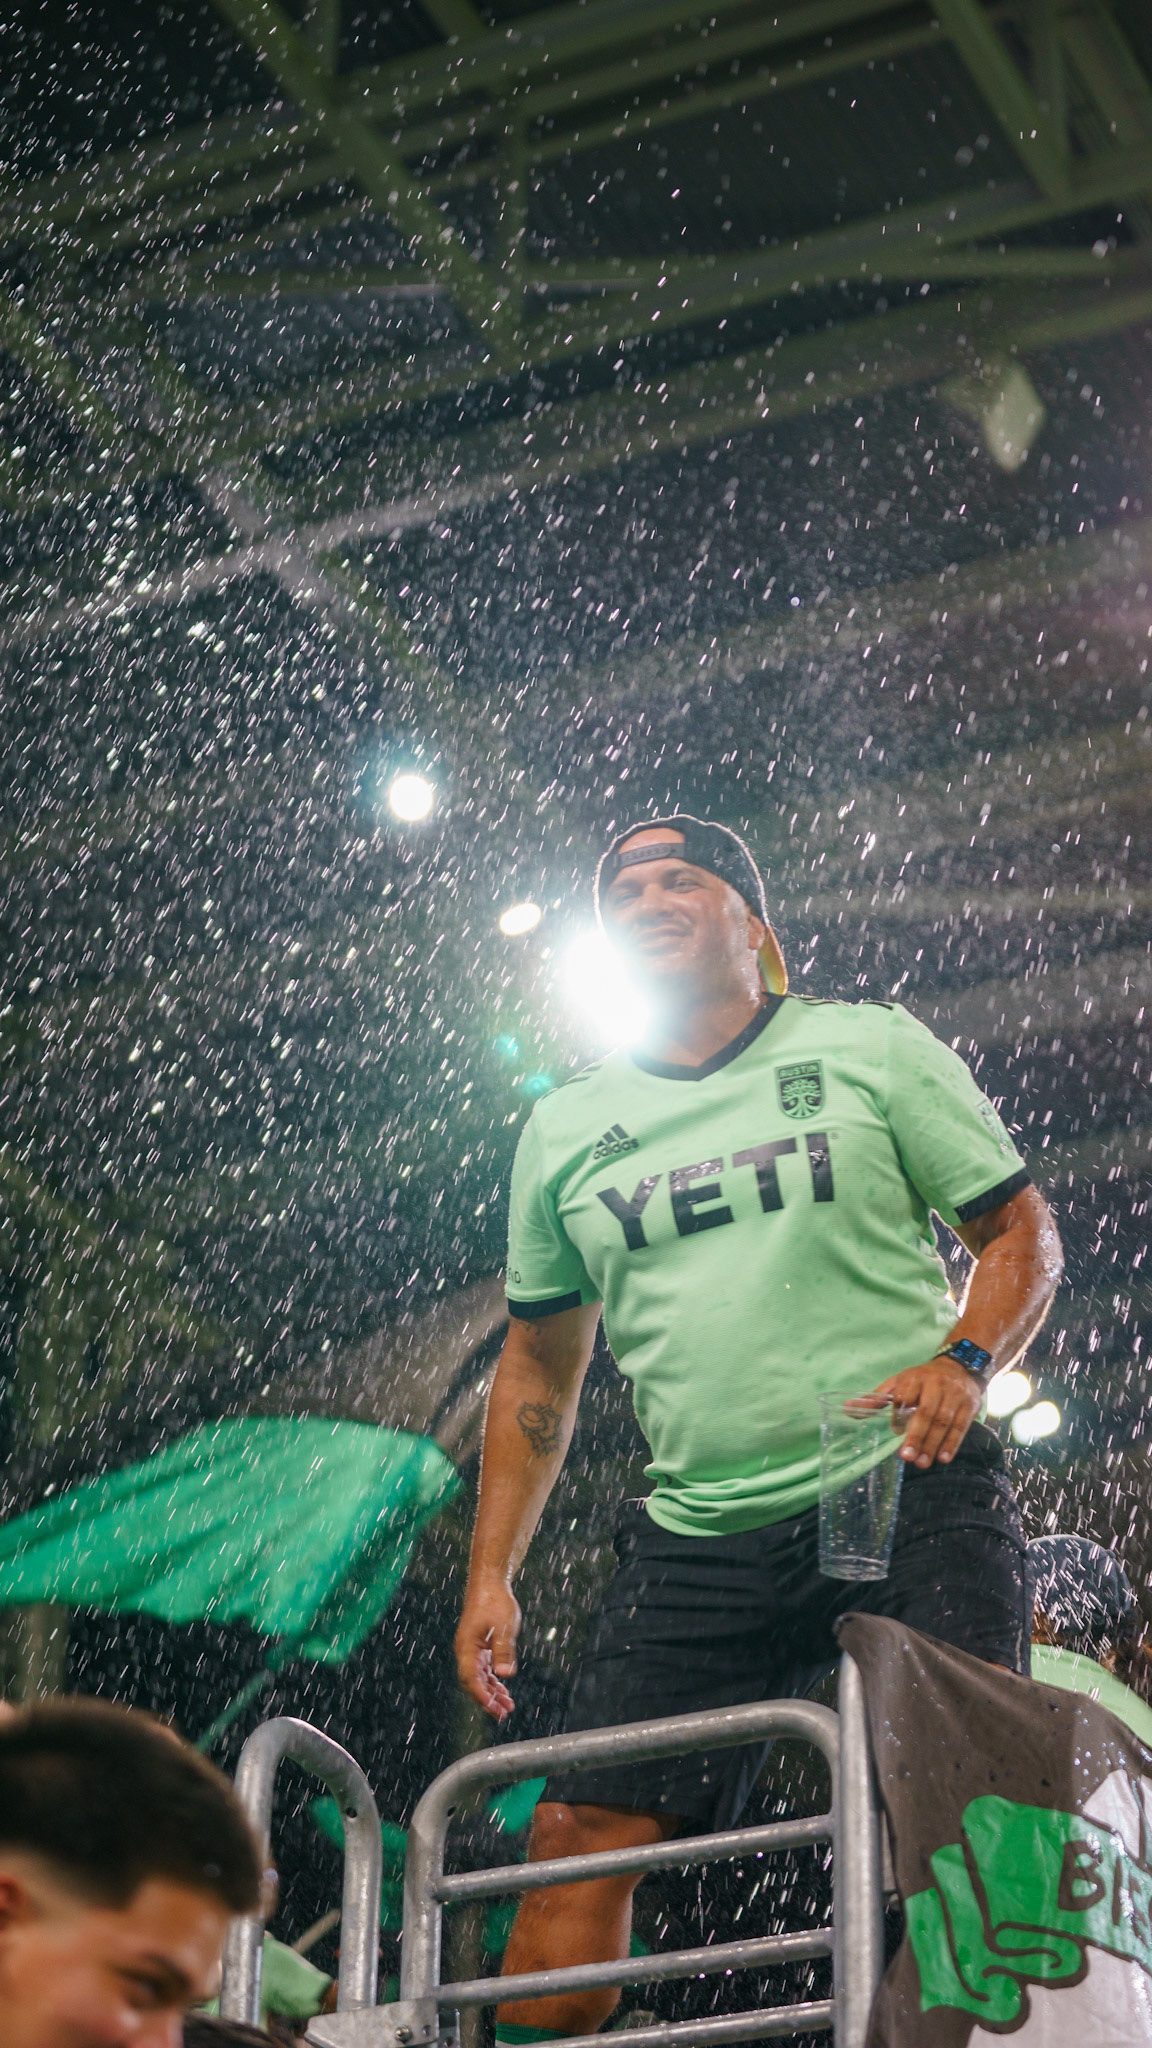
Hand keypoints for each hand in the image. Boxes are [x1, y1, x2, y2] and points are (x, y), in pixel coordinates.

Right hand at [455, 1579, 521, 1719]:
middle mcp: (466, 1651)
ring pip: (478, 1678)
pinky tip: (503, 1688)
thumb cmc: (495, 1601)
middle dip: (486, 1700)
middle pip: (473, 1683)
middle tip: (502, 1714)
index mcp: (467, 1647)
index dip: (482, 1696)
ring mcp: (472, 1649)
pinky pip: (483, 1669)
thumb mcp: (503, 1626)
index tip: (495, 1709)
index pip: (471, 1679)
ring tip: (507, 1706)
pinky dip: (492, 1681)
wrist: (490, 1582)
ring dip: (491, 1692)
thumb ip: (503, 1650)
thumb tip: (505, 1675)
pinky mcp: (479, 1646)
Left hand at [872, 1356, 981, 1469]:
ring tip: (922, 1463)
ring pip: (944, 1421)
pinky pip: (961, 1426)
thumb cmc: (923, 1379)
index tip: (895, 1432)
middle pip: (926, 1412)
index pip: (905, 1395)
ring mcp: (954, 1395)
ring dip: (933, 1444)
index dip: (900, 1414)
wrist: (960, 1366)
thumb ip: (877, 1398)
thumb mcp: (899, 1382)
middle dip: (916, 1435)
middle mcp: (936, 1384)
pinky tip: (943, 1458)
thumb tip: (848, 1408)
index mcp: (914, 1378)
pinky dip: (952, 1443)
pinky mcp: (969, 1405)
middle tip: (907, 1457)